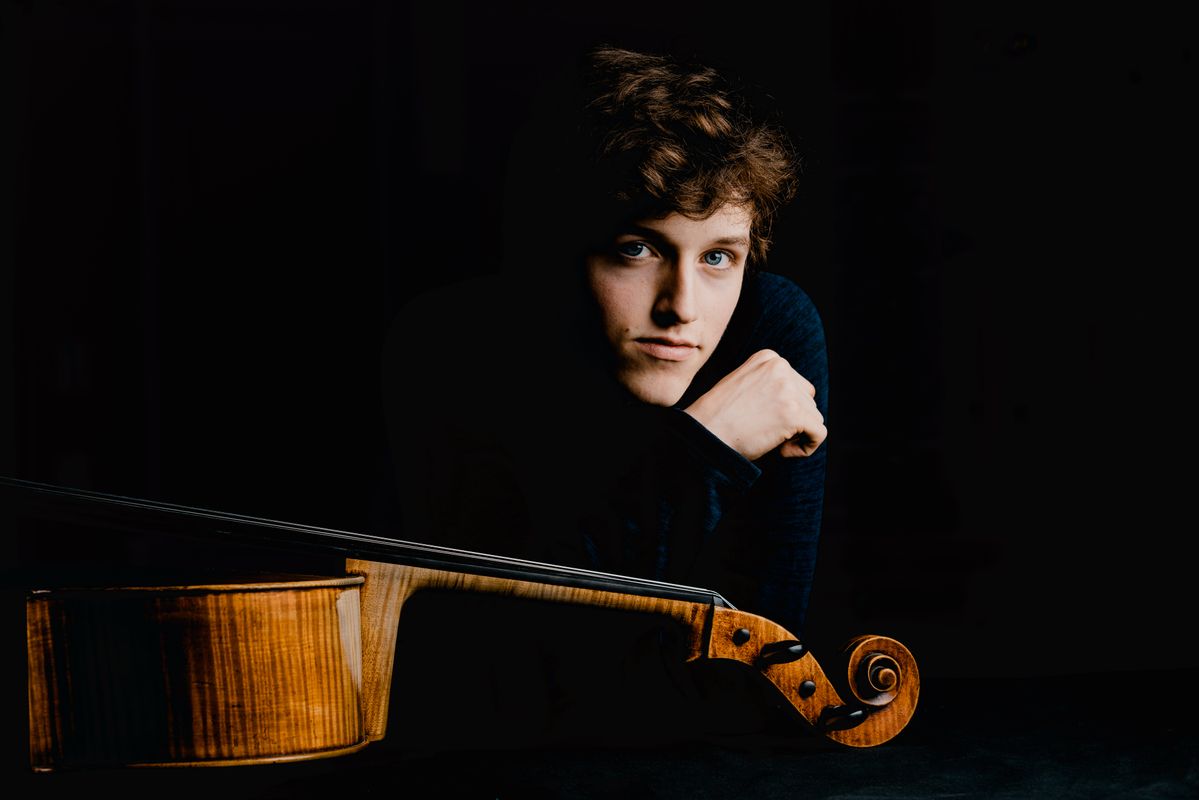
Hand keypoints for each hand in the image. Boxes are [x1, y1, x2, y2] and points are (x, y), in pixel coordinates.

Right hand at [683, 349, 826, 460]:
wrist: (704, 434)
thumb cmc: (720, 417)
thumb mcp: (744, 385)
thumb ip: (769, 383)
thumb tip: (801, 399)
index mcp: (769, 357)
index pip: (796, 384)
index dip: (784, 407)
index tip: (762, 418)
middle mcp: (781, 367)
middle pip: (807, 399)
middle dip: (792, 419)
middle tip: (765, 431)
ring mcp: (788, 390)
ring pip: (814, 417)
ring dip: (796, 434)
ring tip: (770, 440)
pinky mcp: (794, 414)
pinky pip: (819, 434)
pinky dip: (806, 447)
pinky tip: (782, 451)